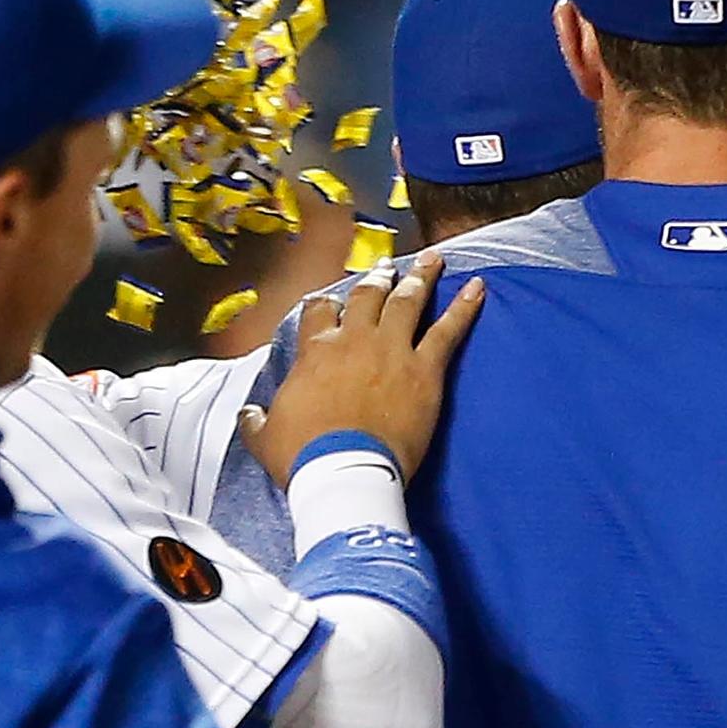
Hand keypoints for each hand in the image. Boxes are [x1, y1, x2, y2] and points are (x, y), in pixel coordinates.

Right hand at [237, 258, 486, 482]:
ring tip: (433, 258)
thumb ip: (256, 420)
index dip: (326, 302)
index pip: (319, 311)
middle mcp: (354, 339)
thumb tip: (248, 413)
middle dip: (377, 278)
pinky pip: (448, 330)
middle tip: (386, 267)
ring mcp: (392, 349)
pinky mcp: (424, 368)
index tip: (331, 298)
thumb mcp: (265, 437)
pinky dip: (465, 306)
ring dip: (420, 276)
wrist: (344, 469)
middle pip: (366, 296)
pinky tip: (479, 286)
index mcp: (316, 350)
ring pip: (408, 300)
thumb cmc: (303, 455)